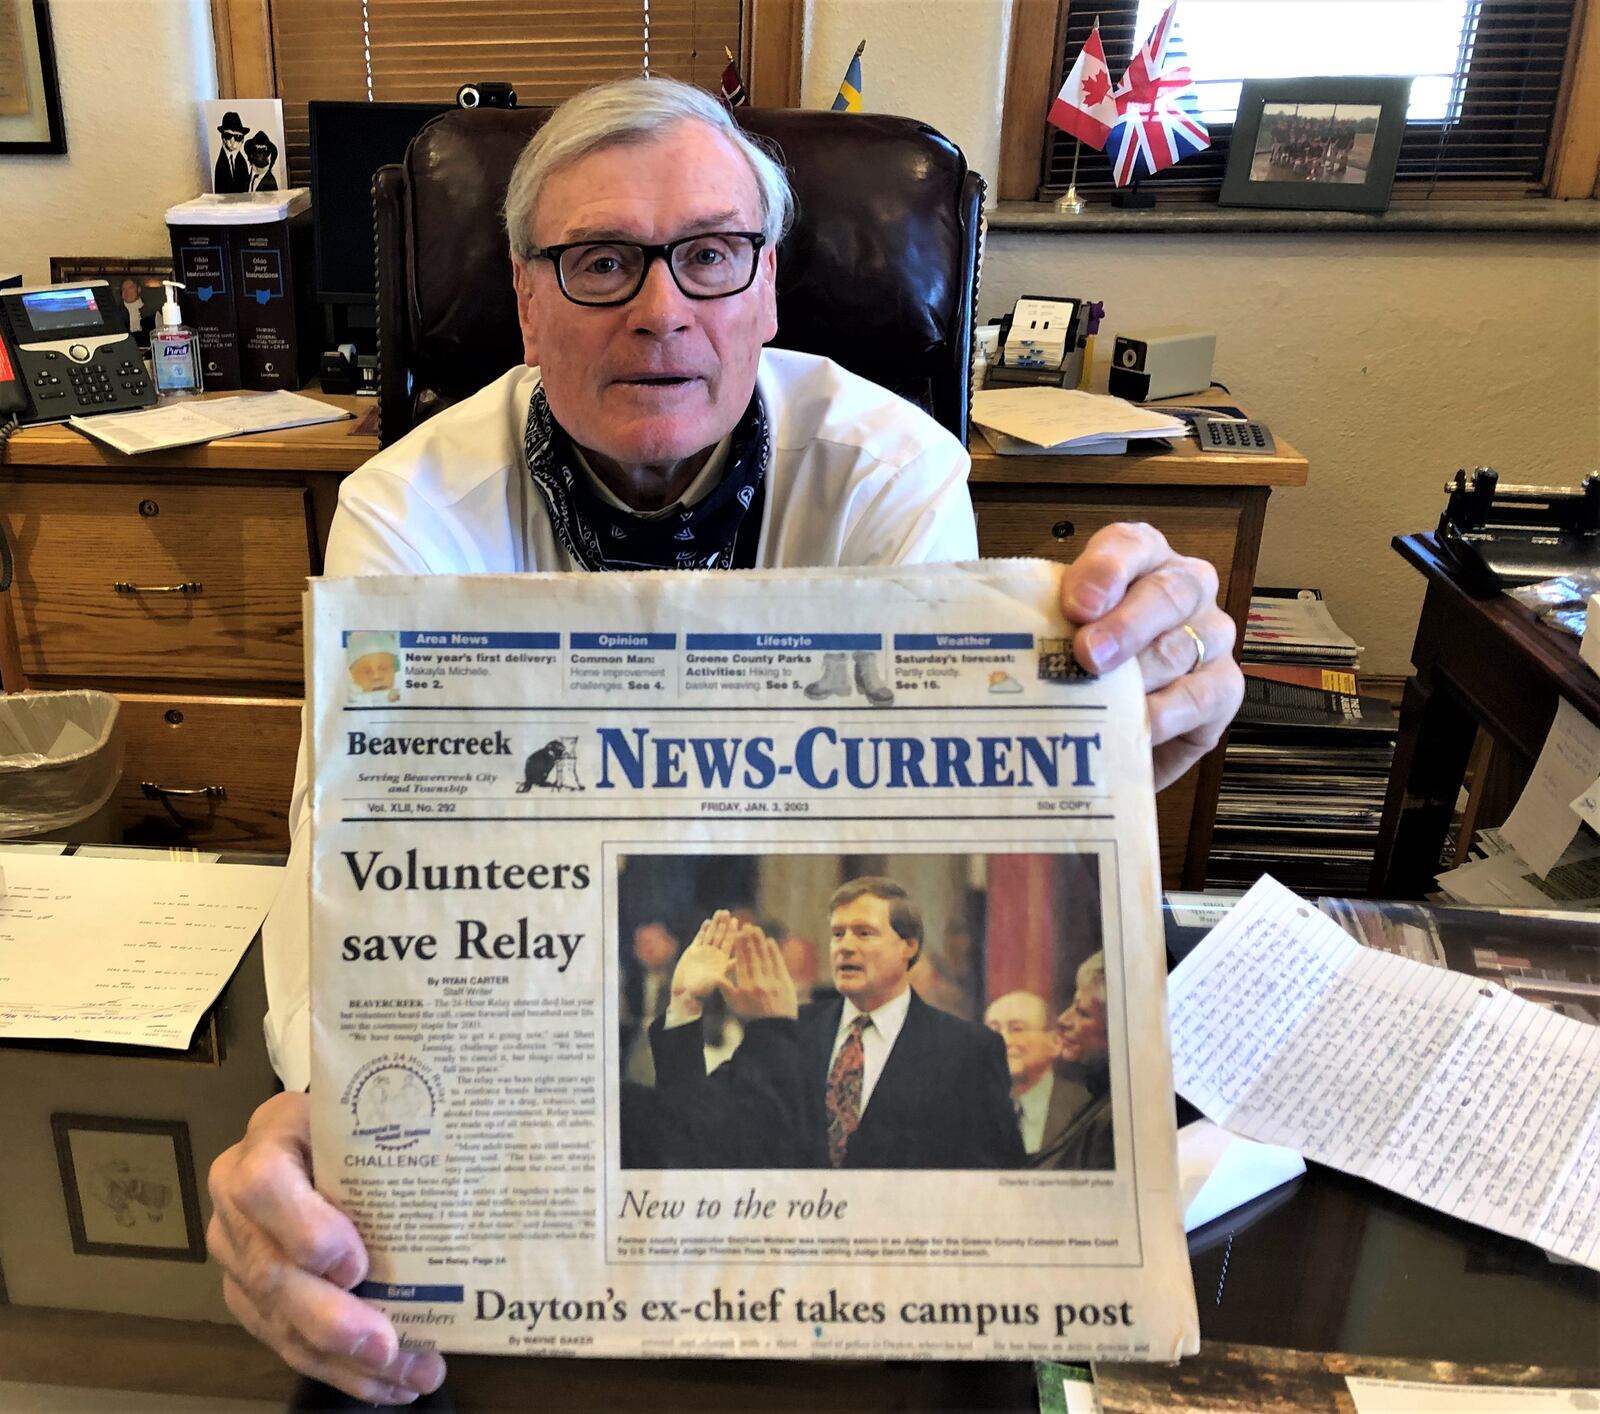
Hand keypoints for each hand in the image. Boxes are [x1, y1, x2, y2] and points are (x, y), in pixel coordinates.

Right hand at [207, 1092, 445, 1404]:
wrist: (315, 1137)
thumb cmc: (352, 1123)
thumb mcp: (366, 1111)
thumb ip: (394, 1130)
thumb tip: (466, 1162)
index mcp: (265, 1145)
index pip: (265, 1187)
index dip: (305, 1231)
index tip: (356, 1265)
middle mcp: (236, 1206)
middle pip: (270, 1273)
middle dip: (331, 1321)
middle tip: (387, 1347)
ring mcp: (238, 1257)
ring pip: (279, 1322)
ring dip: (346, 1361)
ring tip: (410, 1377)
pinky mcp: (250, 1299)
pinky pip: (288, 1344)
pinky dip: (341, 1370)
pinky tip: (387, 1383)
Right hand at [667, 909, 736, 1019]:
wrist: (685, 995)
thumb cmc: (701, 992)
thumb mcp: (715, 980)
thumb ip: (725, 970)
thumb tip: (737, 962)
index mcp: (722, 961)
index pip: (729, 943)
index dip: (732, 932)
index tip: (736, 921)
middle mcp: (714, 955)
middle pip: (720, 936)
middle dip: (724, 924)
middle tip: (727, 912)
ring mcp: (703, 953)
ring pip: (711, 935)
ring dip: (715, 924)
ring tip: (720, 912)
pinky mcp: (692, 952)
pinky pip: (699, 939)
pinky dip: (703, 930)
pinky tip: (707, 922)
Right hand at [720, 925, 798, 1020]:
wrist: (774, 1030)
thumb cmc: (752, 1017)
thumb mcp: (735, 1005)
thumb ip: (725, 989)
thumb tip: (713, 977)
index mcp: (745, 987)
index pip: (742, 962)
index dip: (740, 946)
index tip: (737, 933)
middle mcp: (758, 983)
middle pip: (753, 956)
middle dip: (750, 940)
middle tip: (747, 925)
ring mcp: (773, 982)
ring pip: (766, 957)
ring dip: (761, 942)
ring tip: (756, 929)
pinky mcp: (785, 983)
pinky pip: (778, 964)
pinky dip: (774, 951)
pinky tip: (770, 941)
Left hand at [1058, 523, 1242, 790]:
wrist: (1110, 731)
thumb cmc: (1080, 669)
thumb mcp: (1057, 634)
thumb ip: (1042, 622)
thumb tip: (999, 630)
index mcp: (1140, 559)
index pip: (1129, 546)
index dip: (1104, 572)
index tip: (1075, 605)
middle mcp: (1184, 588)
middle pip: (1167, 592)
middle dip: (1125, 625)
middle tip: (1088, 655)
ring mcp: (1210, 636)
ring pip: (1184, 645)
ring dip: (1141, 674)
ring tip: (1105, 697)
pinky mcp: (1224, 687)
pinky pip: (1204, 694)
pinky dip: (1169, 712)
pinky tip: (1139, 724)